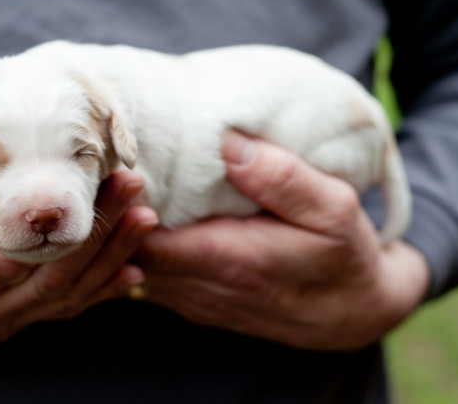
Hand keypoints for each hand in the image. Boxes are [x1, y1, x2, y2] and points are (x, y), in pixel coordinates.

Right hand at [0, 171, 156, 358]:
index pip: (17, 261)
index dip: (64, 226)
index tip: (100, 184)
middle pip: (54, 276)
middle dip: (101, 231)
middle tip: (134, 186)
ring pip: (65, 294)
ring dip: (109, 256)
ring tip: (144, 216)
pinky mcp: (5, 318)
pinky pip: (59, 309)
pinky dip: (98, 290)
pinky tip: (130, 268)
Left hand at [133, 131, 428, 349]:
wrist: (353, 314)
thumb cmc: (343, 255)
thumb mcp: (334, 209)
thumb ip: (284, 178)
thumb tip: (229, 143)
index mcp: (228, 262)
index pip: (145, 243)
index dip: (121, 208)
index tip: (115, 168)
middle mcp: (201, 288)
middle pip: (126, 257)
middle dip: (112, 217)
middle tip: (104, 169)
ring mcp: (194, 300)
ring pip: (131, 269)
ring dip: (120, 234)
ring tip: (113, 187)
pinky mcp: (194, 302)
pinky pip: (148, 277)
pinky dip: (136, 249)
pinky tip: (136, 217)